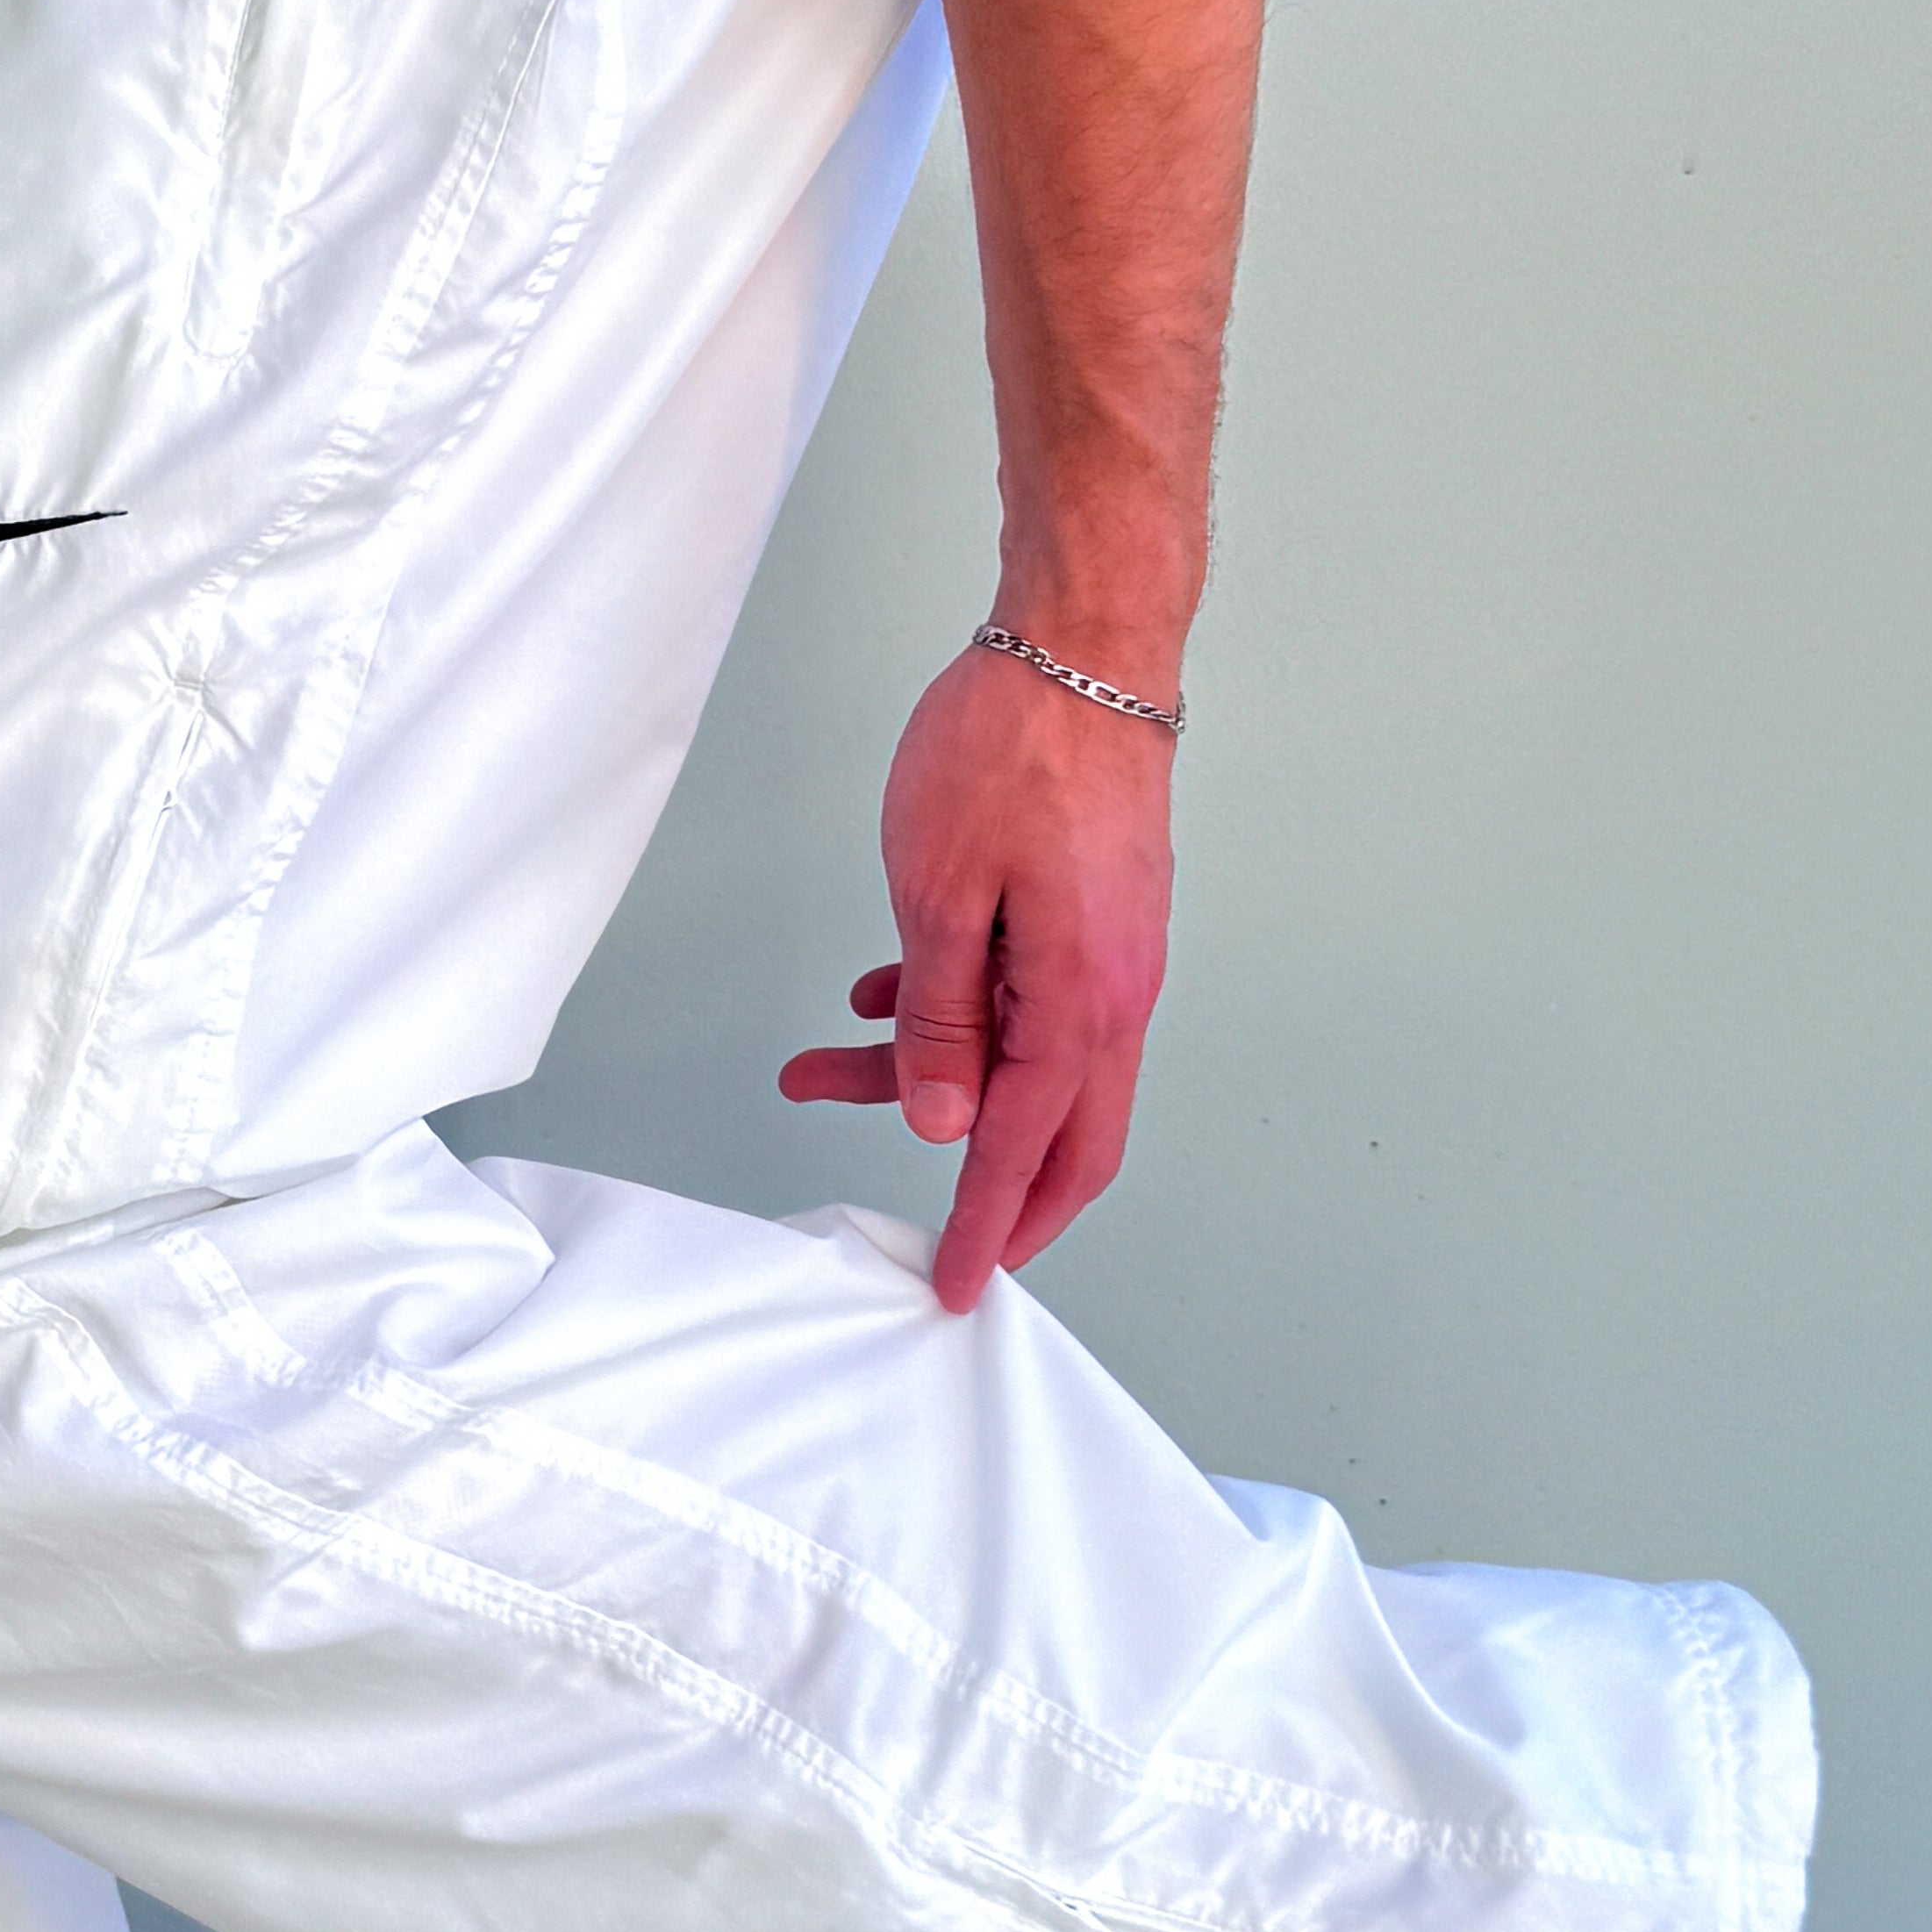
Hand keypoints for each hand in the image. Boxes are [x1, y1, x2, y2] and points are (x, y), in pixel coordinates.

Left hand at [778, 631, 1175, 1306]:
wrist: (1082, 646)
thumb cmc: (1012, 749)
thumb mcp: (939, 896)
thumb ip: (941, 1020)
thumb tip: (946, 1122)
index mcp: (1082, 1002)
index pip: (1026, 1149)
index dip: (987, 1224)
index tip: (956, 1284)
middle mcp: (1115, 992)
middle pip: (1064, 1135)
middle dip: (994, 1194)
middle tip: (939, 1240)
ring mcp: (1110, 953)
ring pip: (1027, 1060)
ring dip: (929, 1078)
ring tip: (816, 1068)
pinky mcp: (1093, 917)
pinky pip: (1028, 1001)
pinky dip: (957, 1016)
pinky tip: (878, 1000)